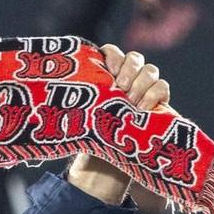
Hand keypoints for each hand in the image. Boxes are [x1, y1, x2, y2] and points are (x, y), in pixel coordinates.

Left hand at [66, 44, 170, 205]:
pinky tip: (143, 108)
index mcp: (106, 75)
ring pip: (150, 71)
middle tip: (120, 87)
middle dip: (129, 69)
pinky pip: (162, 87)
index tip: (108, 70)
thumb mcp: (79, 116)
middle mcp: (127, 77)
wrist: (107, 160)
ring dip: (142, 83)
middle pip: (135, 58)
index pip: (111, 52)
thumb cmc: (89, 134)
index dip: (112, 55)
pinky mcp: (159, 101)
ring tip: (131, 101)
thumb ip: (76, 102)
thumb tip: (51, 99)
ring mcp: (144, 88)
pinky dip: (154, 94)